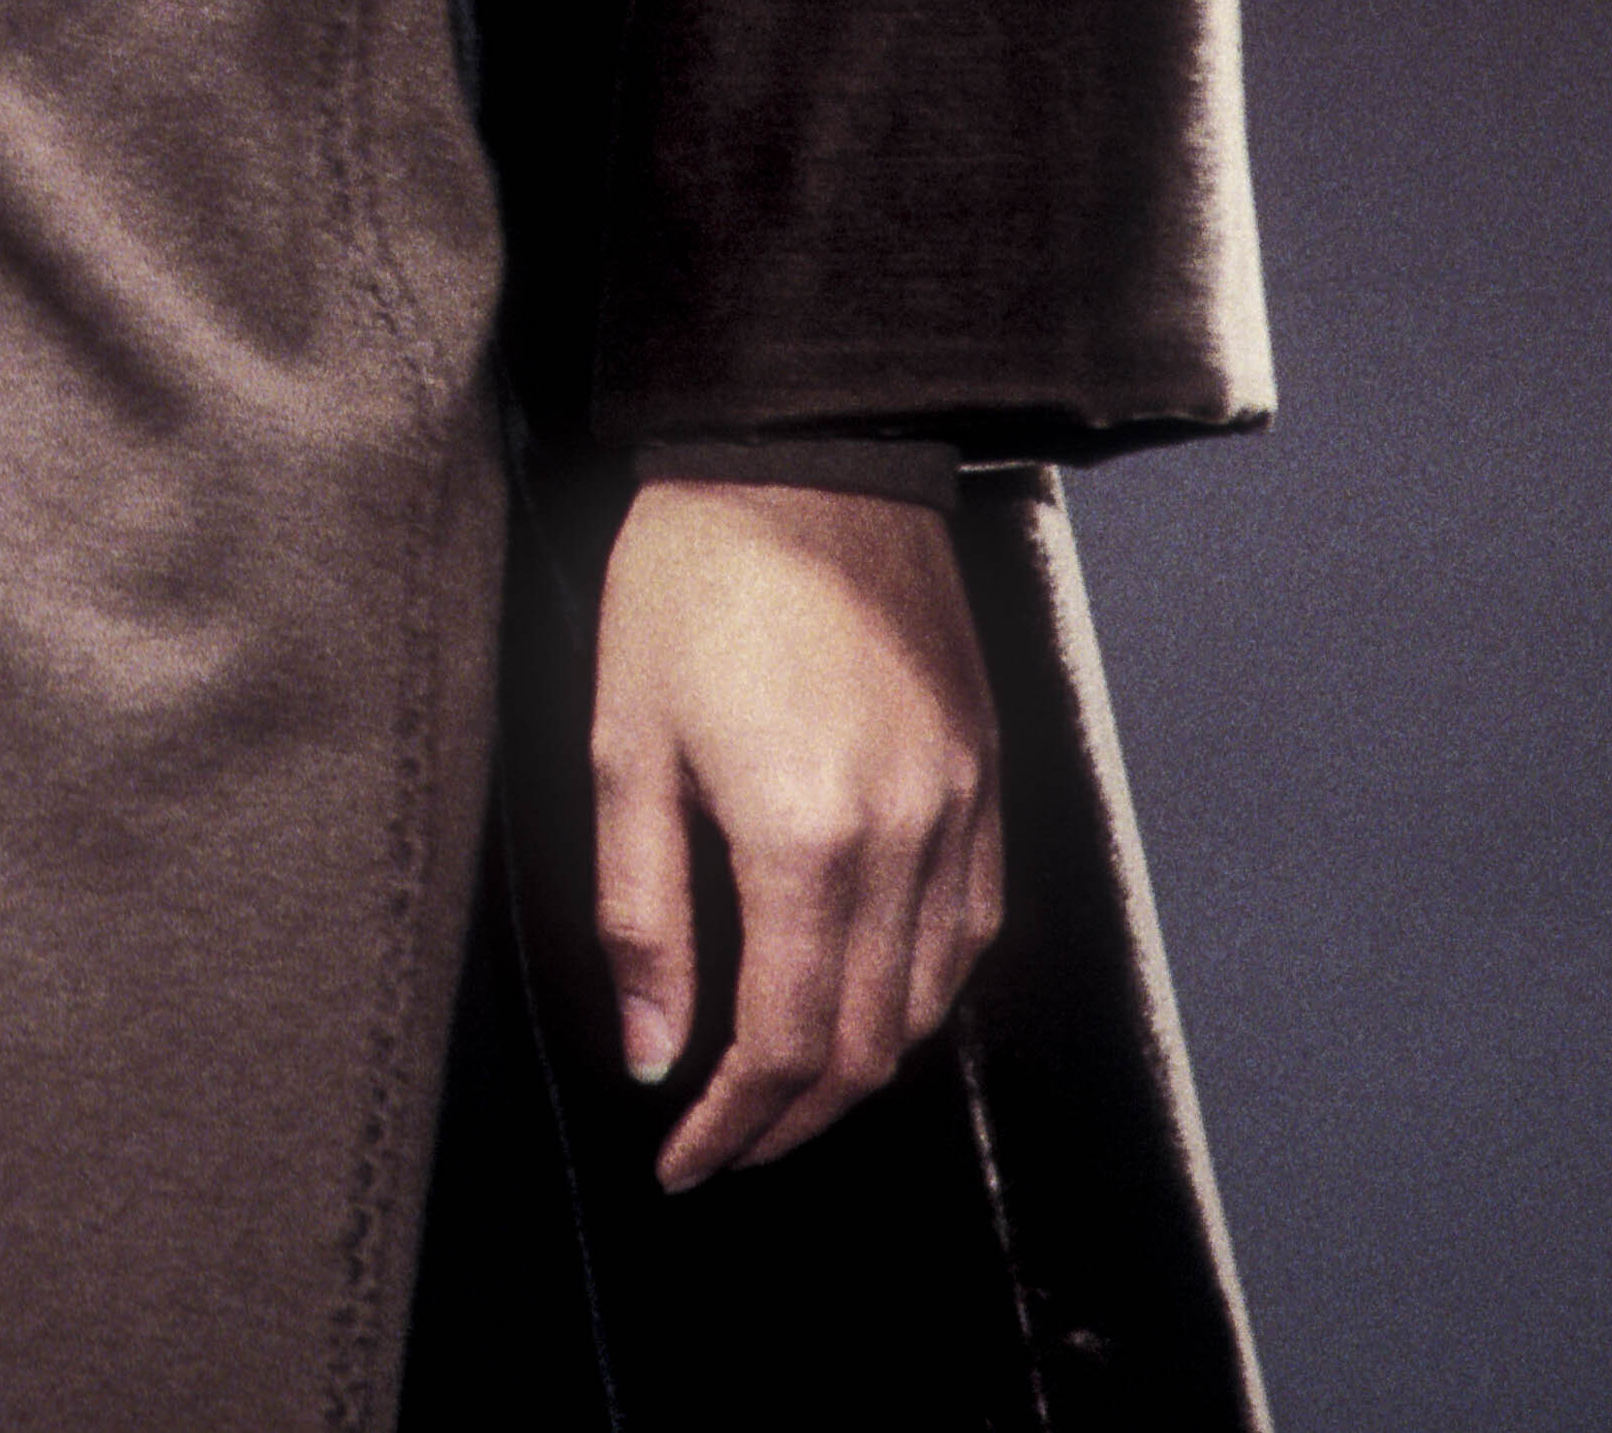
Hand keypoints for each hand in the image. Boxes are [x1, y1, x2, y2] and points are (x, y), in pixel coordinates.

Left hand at [592, 480, 1002, 1191]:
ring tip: (783, 1089)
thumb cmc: (696, 578)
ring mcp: (961, 805)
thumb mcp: (626, 739)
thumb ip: (641, 913)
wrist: (804, 451)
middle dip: (790, 1123)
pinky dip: (920, 992)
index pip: (782, 1046)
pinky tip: (867, 995)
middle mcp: (904, 837)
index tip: (681, 1160)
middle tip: (725, 1145)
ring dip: (857, 1069)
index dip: (730, 1127)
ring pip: (929, 1003)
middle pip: (864, 1048)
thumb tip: (651, 1054)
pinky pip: (971, 929)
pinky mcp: (985, 772)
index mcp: (804, 836)